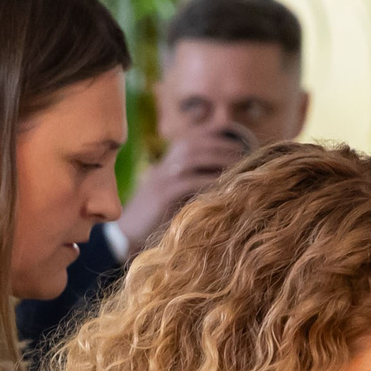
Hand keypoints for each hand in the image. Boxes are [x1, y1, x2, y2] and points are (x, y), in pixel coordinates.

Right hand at [115, 126, 252, 255]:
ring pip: (192, 157)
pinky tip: (225, 184)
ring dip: (217, 157)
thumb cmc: (155, 219)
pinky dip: (208, 180)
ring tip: (238, 163)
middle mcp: (163, 166)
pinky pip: (188, 181)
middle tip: (244, 151)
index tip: (238, 140)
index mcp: (166, 163)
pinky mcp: (162, 195)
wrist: (126, 234)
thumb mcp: (174, 196)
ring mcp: (161, 179)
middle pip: (194, 144)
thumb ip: (192, 184)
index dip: (214, 135)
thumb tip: (223, 180)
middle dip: (220, 144)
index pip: (192, 139)